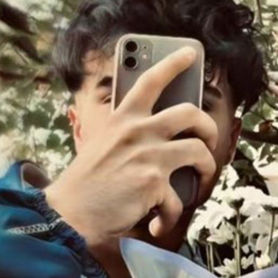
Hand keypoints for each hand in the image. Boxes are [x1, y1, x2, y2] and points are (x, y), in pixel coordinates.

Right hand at [45, 47, 218, 242]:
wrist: (68, 213)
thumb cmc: (85, 184)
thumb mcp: (102, 145)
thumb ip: (127, 137)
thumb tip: (157, 141)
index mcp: (123, 119)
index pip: (150, 81)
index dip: (173, 63)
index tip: (191, 53)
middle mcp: (138, 131)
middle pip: (191, 114)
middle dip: (209, 128)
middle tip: (209, 141)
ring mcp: (148, 156)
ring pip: (200, 152)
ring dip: (207, 171)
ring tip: (200, 184)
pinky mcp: (154, 183)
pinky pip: (179, 200)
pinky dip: (172, 216)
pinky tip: (159, 223)